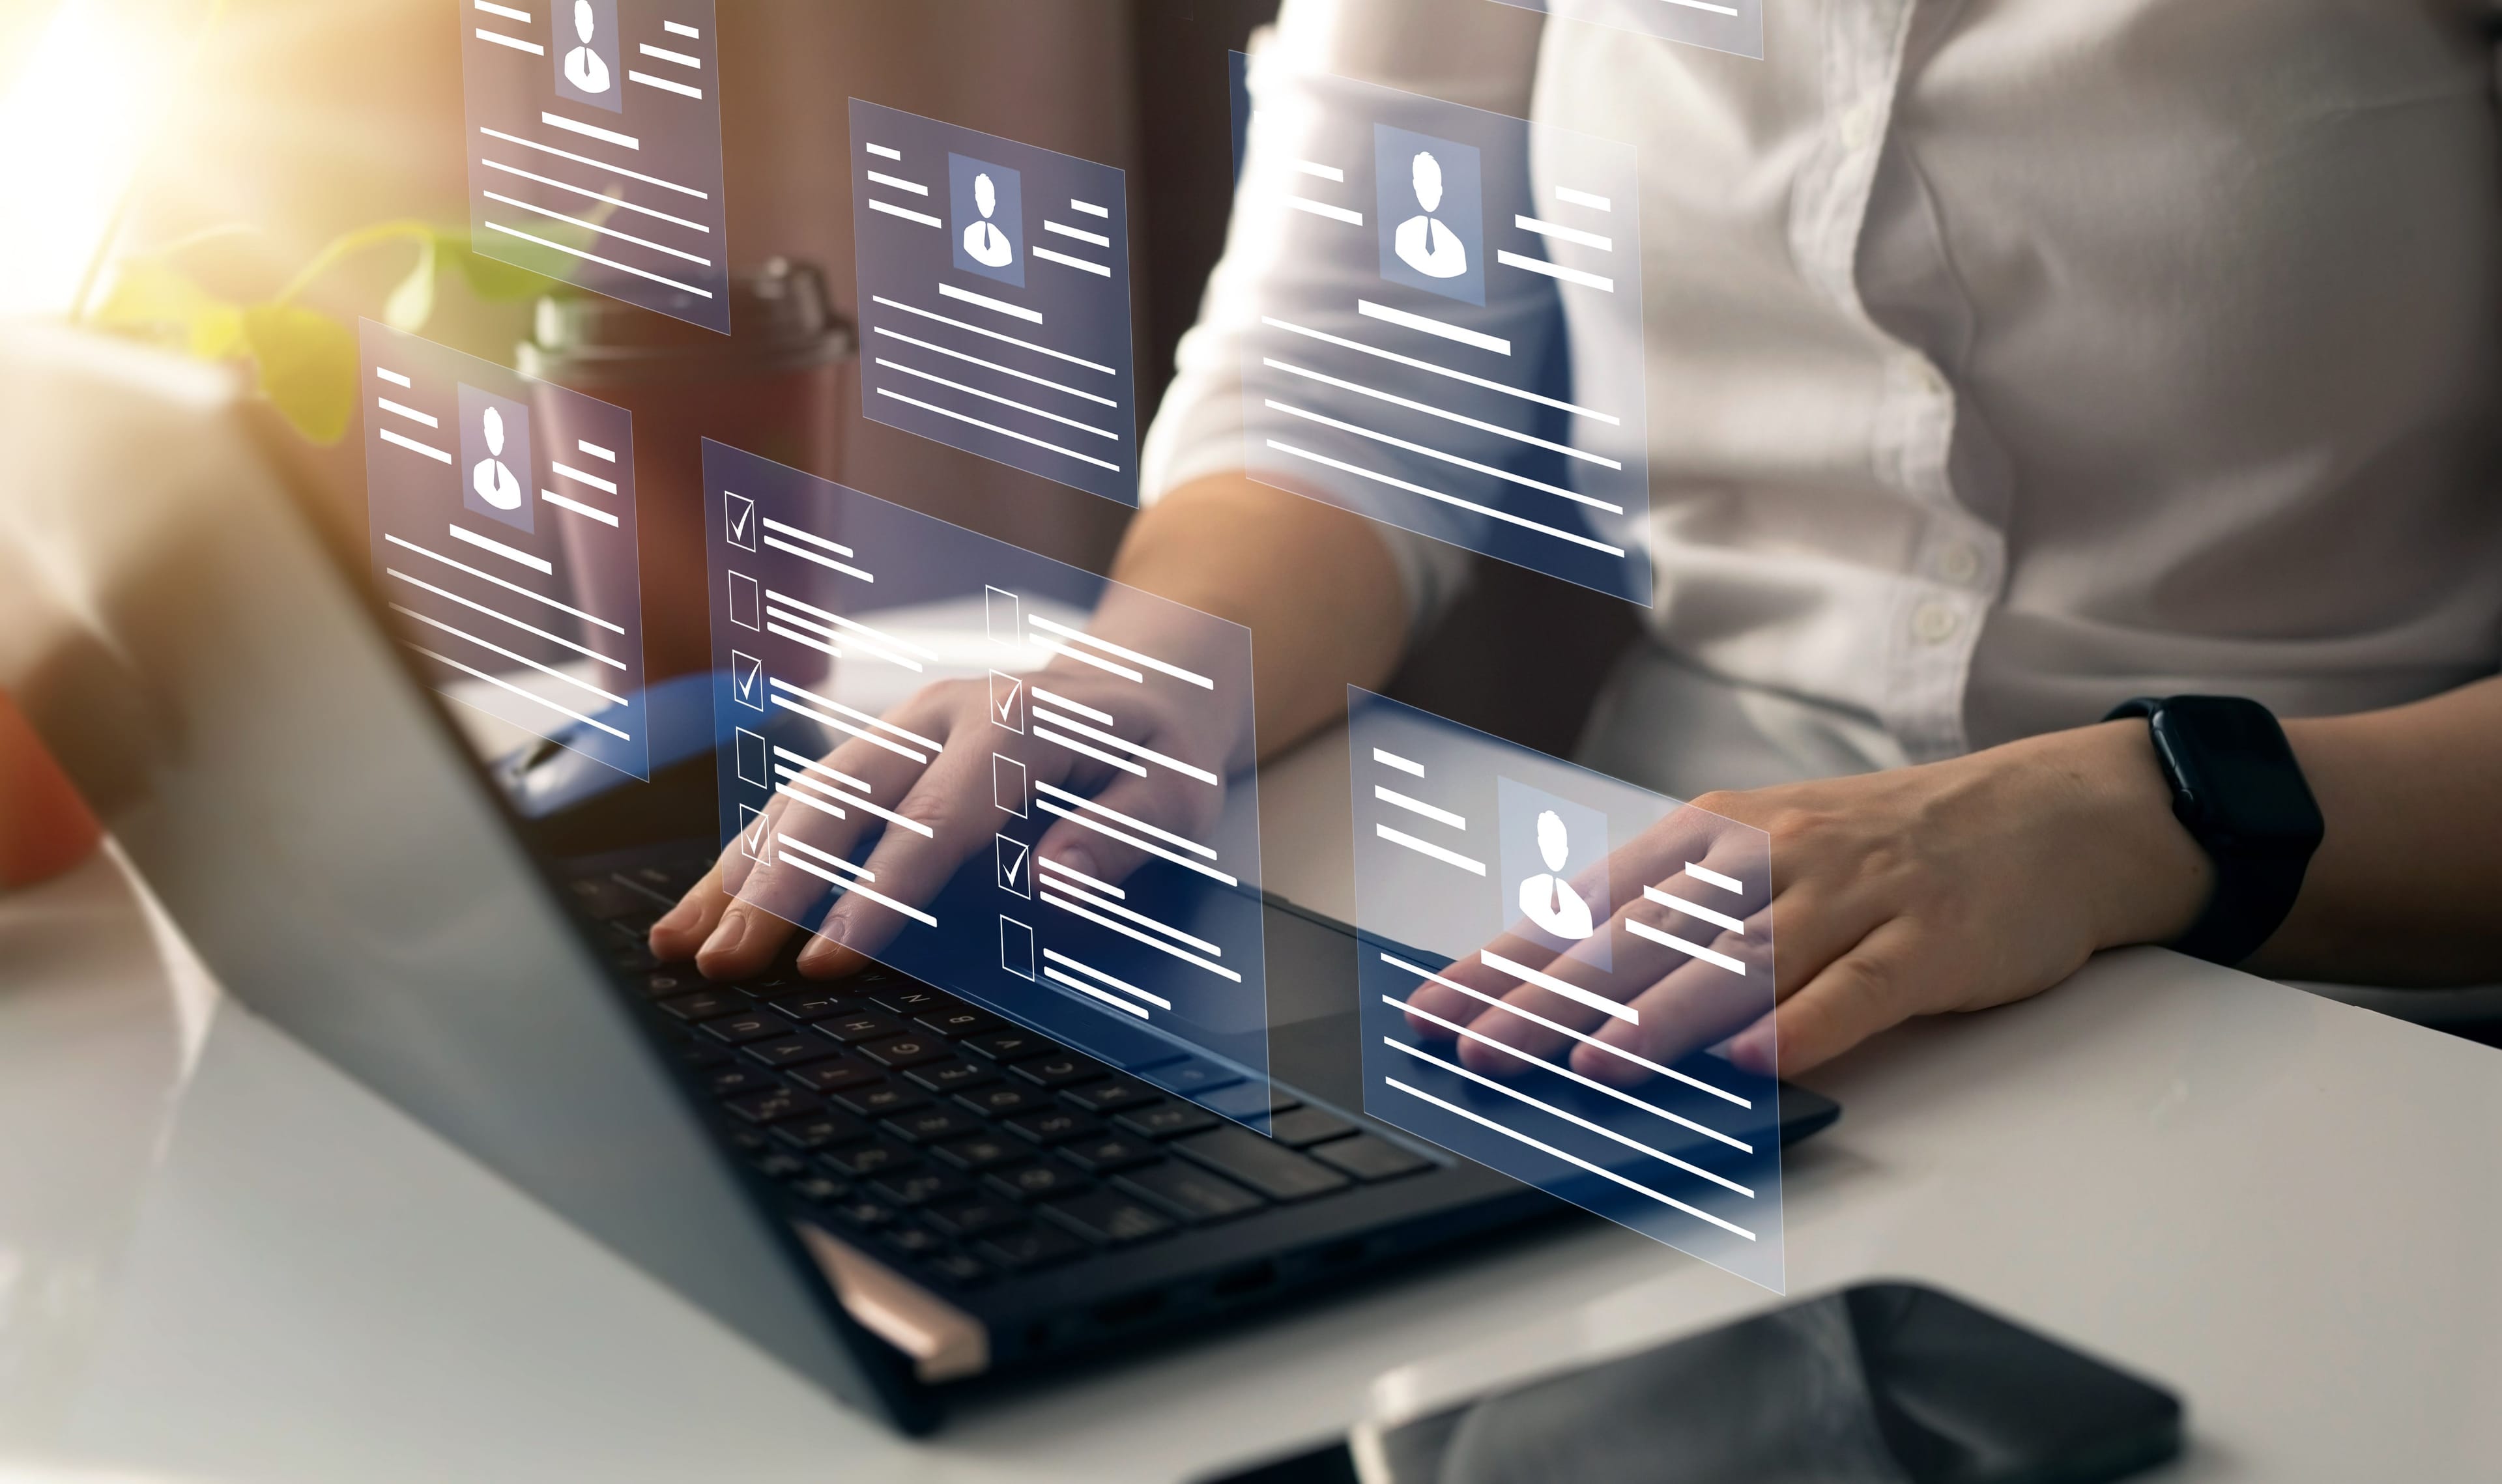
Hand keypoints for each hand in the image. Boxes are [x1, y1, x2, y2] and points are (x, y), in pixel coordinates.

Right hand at [649, 661, 1236, 980]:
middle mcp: (944, 712)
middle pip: (840, 797)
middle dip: (774, 886)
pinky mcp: (884, 747)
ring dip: (739, 871)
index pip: (935, 819)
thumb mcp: (1180, 794)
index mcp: (1017, 722)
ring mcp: (904, 725)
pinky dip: (751, 855)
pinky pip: (805, 799)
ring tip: (681, 947)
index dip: (877, 895)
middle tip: (725, 966)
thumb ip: (1121, 837)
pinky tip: (703, 908)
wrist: (1149, 678)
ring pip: (803, 795)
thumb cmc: (1159, 750)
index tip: (826, 963)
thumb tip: (1056, 886)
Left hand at [1404, 720, 2213, 1079]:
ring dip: (1665, 1016)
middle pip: (1650, 936)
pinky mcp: (1929, 942)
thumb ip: (1681, 908)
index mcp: (1721, 834)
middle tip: (1481, 1047)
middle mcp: (1776, 857)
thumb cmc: (1889, 844)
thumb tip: (1572, 979)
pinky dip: (1802, 1026)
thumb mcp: (1771, 851)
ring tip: (1596, 1062)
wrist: (2049, 815)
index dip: (1511, 957)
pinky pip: (1856, 990)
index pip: (1592, 901)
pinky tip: (1751, 1062)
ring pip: (1744, 960)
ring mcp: (1855, 897)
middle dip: (1555, 998)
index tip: (1438, 1003)